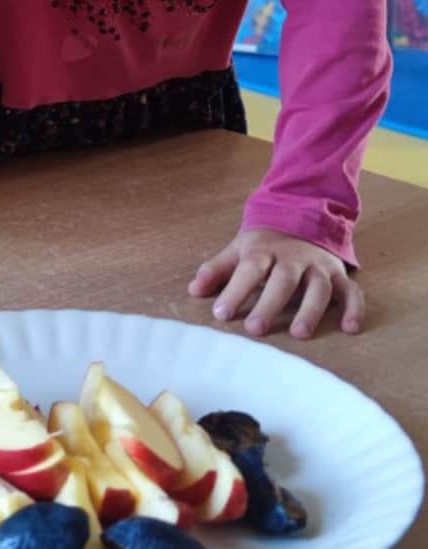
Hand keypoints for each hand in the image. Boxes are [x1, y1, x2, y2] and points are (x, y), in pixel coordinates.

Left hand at [188, 227, 363, 339]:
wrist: (303, 215)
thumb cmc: (265, 244)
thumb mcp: (238, 250)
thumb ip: (217, 270)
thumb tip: (194, 290)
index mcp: (265, 251)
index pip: (249, 269)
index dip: (235, 290)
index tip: (221, 312)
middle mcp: (294, 259)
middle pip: (283, 280)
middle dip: (270, 304)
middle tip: (255, 329)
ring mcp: (318, 266)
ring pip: (318, 287)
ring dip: (310, 310)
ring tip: (299, 334)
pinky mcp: (339, 275)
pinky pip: (351, 291)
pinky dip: (354, 308)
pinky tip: (351, 328)